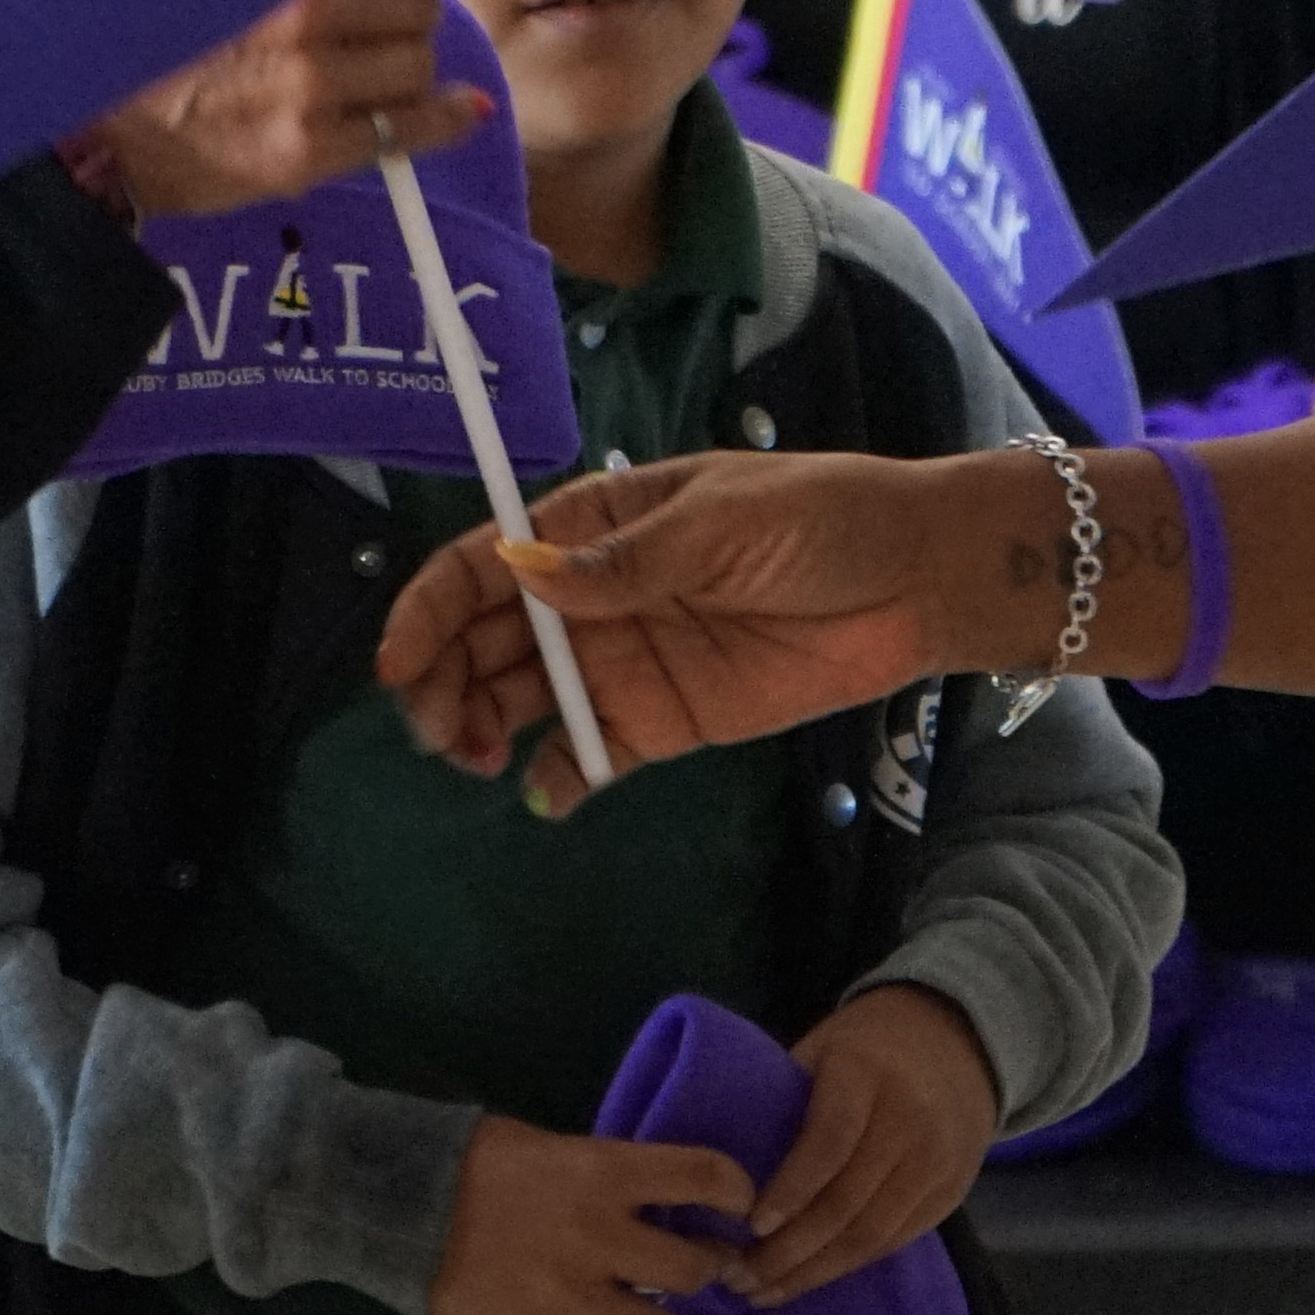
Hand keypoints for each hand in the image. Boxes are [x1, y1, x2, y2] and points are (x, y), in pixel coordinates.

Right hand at [80, 0, 482, 216]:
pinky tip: (462, 108)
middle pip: (420, 2)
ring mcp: (308, 85)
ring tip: (371, 65)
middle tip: (374, 18)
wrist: (102, 123)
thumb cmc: (168, 22)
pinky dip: (445, 117)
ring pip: (418, 64)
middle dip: (406, 8)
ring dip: (406, 63)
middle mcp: (305, 11)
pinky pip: (410, 129)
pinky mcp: (306, 150)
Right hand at [383, 453, 979, 812]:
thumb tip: (520, 570)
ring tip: (476, 758)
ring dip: (481, 727)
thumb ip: (624, 558)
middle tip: (439, 731)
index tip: (399, 664)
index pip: (486, 563)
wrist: (915, 580)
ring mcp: (623, 661)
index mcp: (597, 526)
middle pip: (487, 638)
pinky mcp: (662, 721)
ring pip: (521, 697)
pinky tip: (542, 794)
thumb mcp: (722, 520)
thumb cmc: (821, 520)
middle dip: (443, 681)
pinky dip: (554, 779)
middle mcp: (592, 596)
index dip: (431, 608)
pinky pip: (588, 757)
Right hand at [426, 1117, 766, 1314]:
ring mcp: (571, 1295)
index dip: (735, 1190)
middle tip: (729, 1274)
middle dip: (718, 1271)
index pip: (701, 1174)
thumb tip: (658, 1200)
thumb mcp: (555, 1146)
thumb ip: (609, 1174)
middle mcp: (599, 1235)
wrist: (400, 1208)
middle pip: (688, 1265)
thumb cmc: (477, 1162)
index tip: (744, 1205)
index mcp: (604, 1171)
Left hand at [734, 987, 995, 1307]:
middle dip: (790, 1250)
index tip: (751, 1226)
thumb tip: (719, 1169)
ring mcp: (937, 1159)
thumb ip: (781, 1099)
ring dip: (813, 1272)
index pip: (830, 1140)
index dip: (791, 1188)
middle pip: (848, 1200)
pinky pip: (894, 1241)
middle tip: (738, 1277)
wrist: (956, 1042)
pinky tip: (808, 1279)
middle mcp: (910, 1117)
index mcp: (867, 1072)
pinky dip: (846, 1266)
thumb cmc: (863, 1048)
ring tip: (763, 1292)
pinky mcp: (950, 1192)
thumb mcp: (820, 1050)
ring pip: (872, 1233)